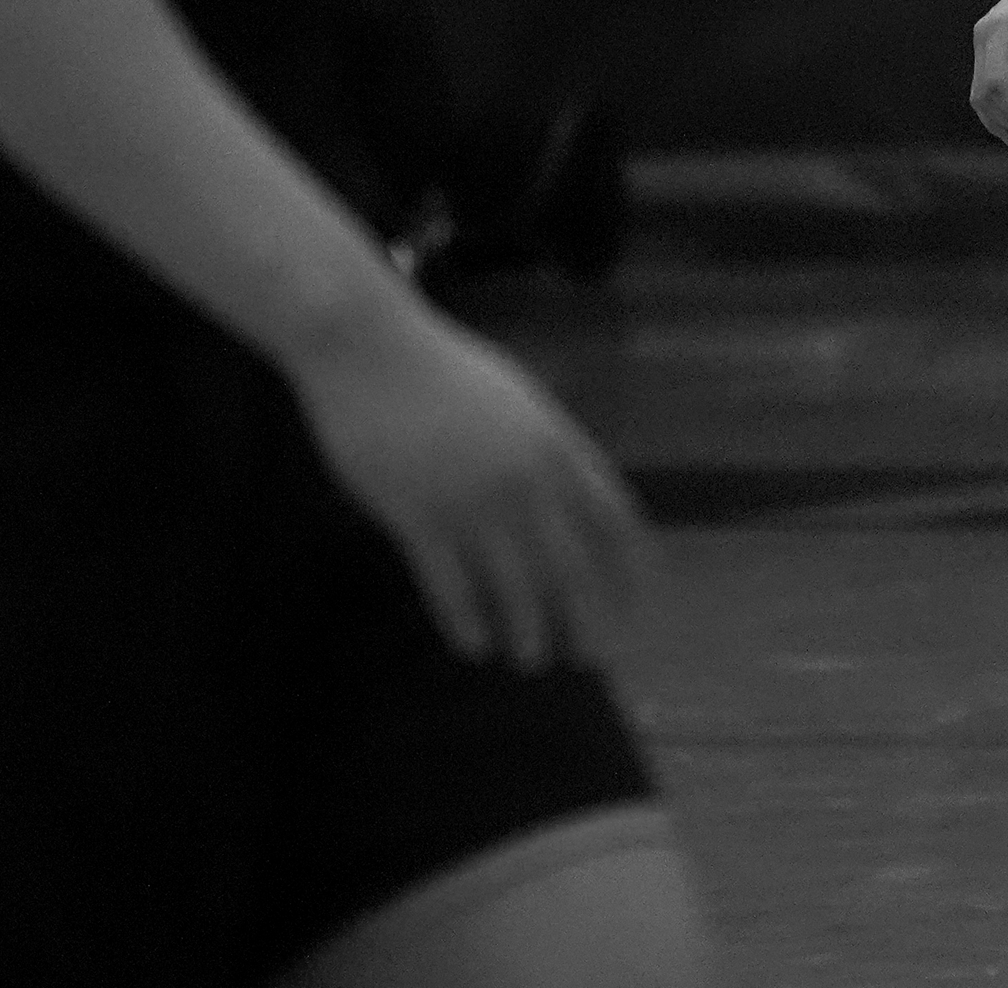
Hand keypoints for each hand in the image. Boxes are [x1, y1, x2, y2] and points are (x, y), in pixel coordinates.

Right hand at [291, 299, 647, 670]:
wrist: (369, 348)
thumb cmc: (442, 371)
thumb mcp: (517, 399)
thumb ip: (550, 447)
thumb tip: (578, 494)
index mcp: (554, 444)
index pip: (614, 520)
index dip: (631, 571)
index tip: (638, 608)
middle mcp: (522, 478)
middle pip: (572, 569)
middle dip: (586, 620)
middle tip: (589, 658)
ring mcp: (470, 499)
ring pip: (515, 589)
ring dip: (527, 632)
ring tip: (530, 659)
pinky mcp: (416, 516)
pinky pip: (451, 588)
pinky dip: (466, 623)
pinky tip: (472, 645)